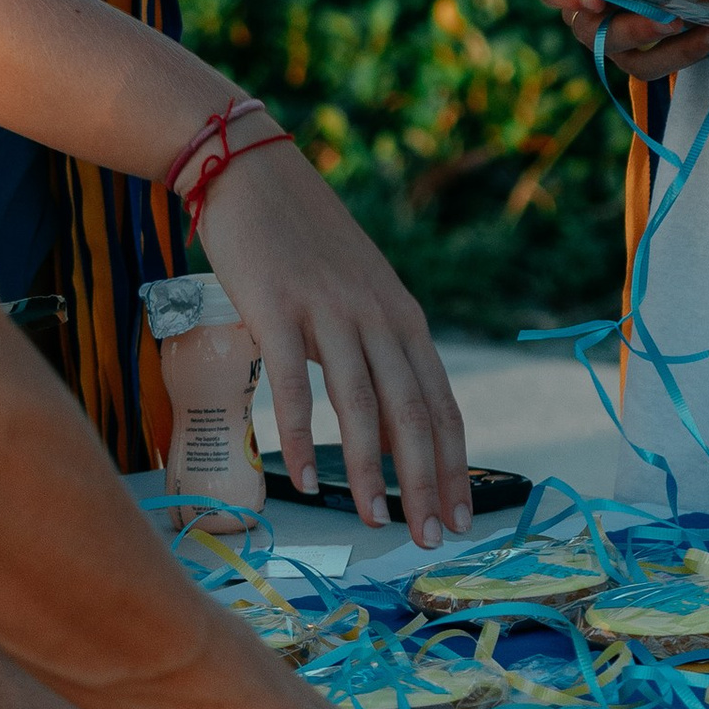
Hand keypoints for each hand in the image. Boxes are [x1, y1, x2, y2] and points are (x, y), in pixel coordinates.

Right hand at [194, 142, 471, 544]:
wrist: (249, 172)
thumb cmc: (302, 240)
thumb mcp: (356, 291)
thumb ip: (375, 348)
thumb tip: (387, 424)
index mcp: (402, 315)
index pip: (440, 402)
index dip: (453, 463)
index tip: (459, 515)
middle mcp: (377, 315)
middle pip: (412, 412)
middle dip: (426, 481)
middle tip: (432, 537)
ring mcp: (329, 311)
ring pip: (362, 406)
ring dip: (372, 473)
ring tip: (378, 522)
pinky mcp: (278, 310)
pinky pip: (295, 386)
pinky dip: (303, 438)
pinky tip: (305, 479)